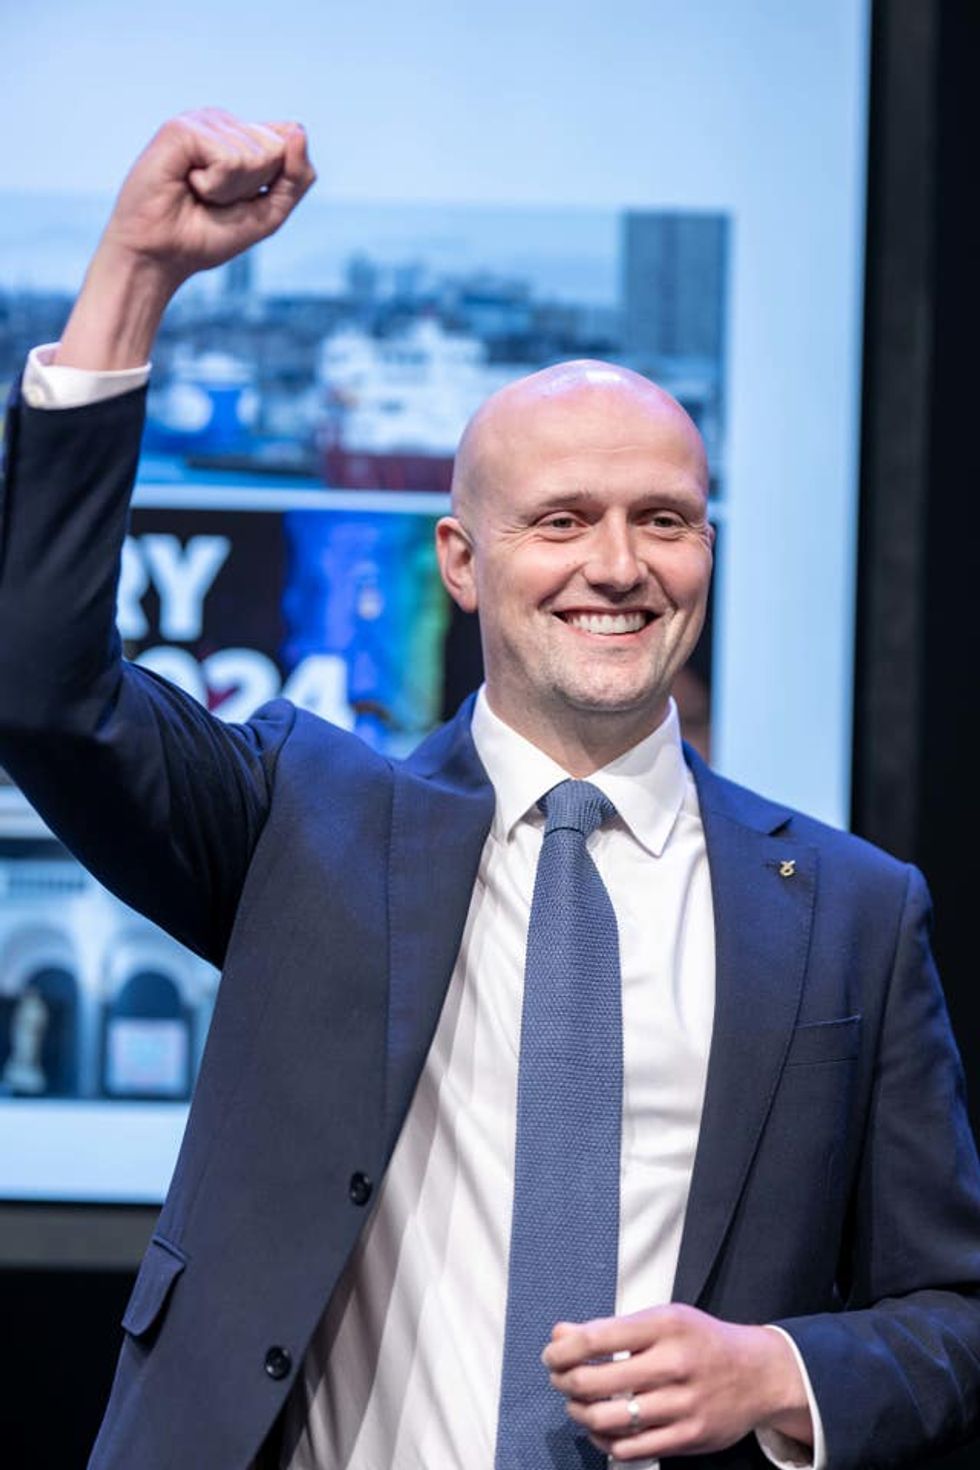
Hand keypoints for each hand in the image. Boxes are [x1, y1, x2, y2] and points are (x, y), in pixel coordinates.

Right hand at [54, 108, 315, 370]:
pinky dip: (215, 186)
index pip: (290, 143)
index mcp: (242, 134)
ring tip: (199, 193)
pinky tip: (188, 184)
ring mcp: (201, 120)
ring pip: (254, 156)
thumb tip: (299, 131)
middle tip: (215, 199)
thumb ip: (296, 178)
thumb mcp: (268, 213)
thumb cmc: (207, 235)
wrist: (161, 256)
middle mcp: (222, 121)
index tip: (237, 200)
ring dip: (229, 190)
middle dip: (251, 187)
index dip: (271, 185)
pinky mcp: (182, 128)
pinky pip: (229, 160)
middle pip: (276, 150)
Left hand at [542, 1304, 812, 1461]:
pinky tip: (602, 1429)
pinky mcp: (689, 1437)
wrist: (759, 1374)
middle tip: (561, 1380)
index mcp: (664, 1325)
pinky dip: (606, 1441)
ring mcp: (683, 1404)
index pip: (596, 1338)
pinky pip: (631, 1449)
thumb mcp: (661, 1319)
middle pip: (595, 1382)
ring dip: (581, 1414)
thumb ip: (611, 1328)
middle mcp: (674, 1363)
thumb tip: (561, 1335)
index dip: (563, 1350)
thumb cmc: (701, 1341)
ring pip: (608, 1419)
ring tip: (578, 1405)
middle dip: (565, 1383)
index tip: (552, 1355)